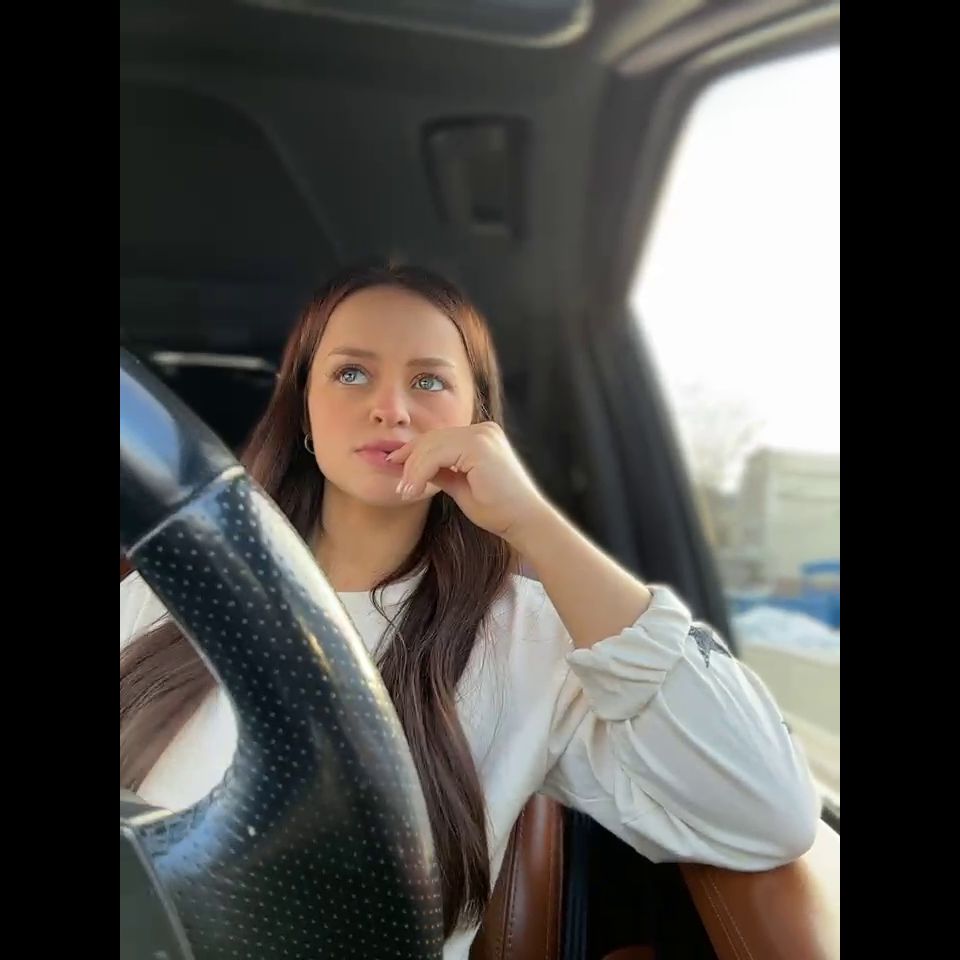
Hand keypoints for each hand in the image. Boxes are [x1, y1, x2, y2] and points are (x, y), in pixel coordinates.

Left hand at [387, 423, 548, 543]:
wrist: (524, 522)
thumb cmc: (498, 510)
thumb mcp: (462, 486)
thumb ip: (443, 473)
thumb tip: (417, 470)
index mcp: (482, 436)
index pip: (440, 437)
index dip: (414, 450)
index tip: (396, 465)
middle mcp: (483, 430)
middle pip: (433, 437)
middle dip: (409, 458)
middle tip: (396, 480)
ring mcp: (482, 435)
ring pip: (431, 445)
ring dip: (413, 469)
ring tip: (405, 490)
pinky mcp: (478, 446)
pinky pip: (437, 455)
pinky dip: (421, 472)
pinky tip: (415, 489)